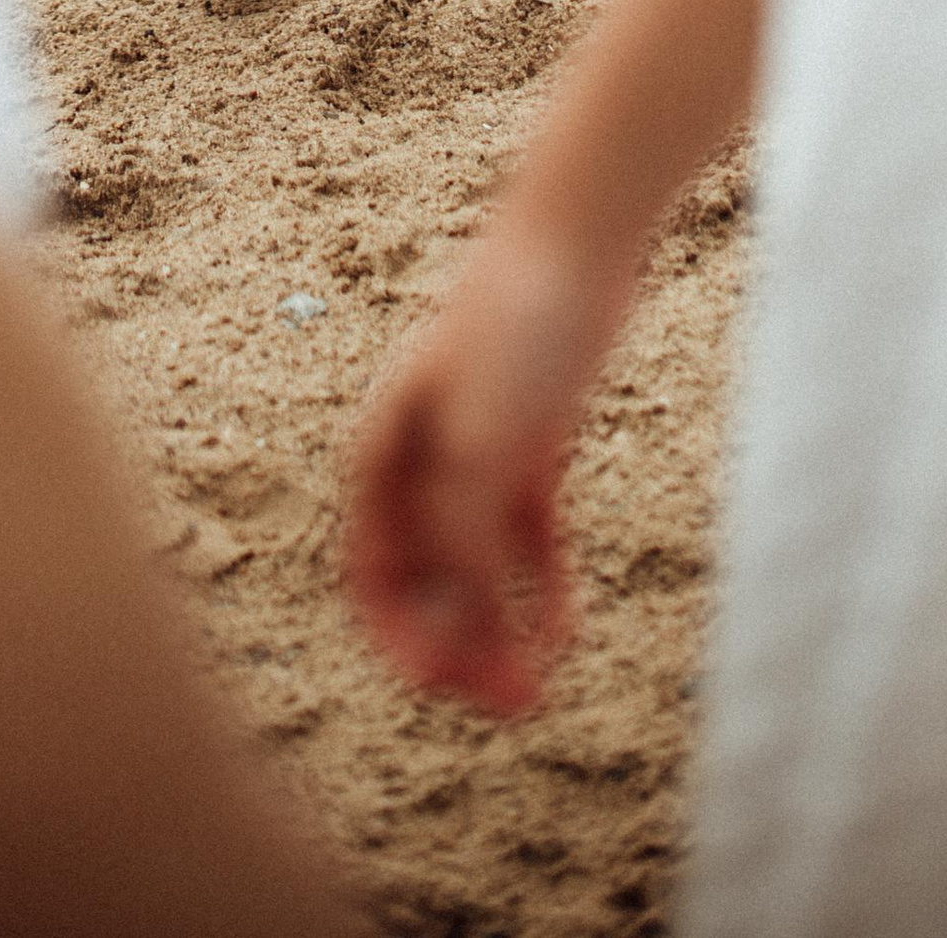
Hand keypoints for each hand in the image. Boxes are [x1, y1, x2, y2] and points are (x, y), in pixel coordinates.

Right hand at [343, 219, 631, 714]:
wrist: (576, 243)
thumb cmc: (513, 330)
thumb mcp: (481, 441)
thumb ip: (465, 530)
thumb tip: (469, 617)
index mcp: (381, 451)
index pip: (370, 570)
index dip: (399, 637)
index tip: (440, 687)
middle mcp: (419, 458)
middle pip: (424, 582)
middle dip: (457, 648)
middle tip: (510, 703)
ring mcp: (476, 452)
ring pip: (476, 569)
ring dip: (500, 630)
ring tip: (539, 683)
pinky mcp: (530, 445)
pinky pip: (527, 539)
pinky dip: (542, 587)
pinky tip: (567, 631)